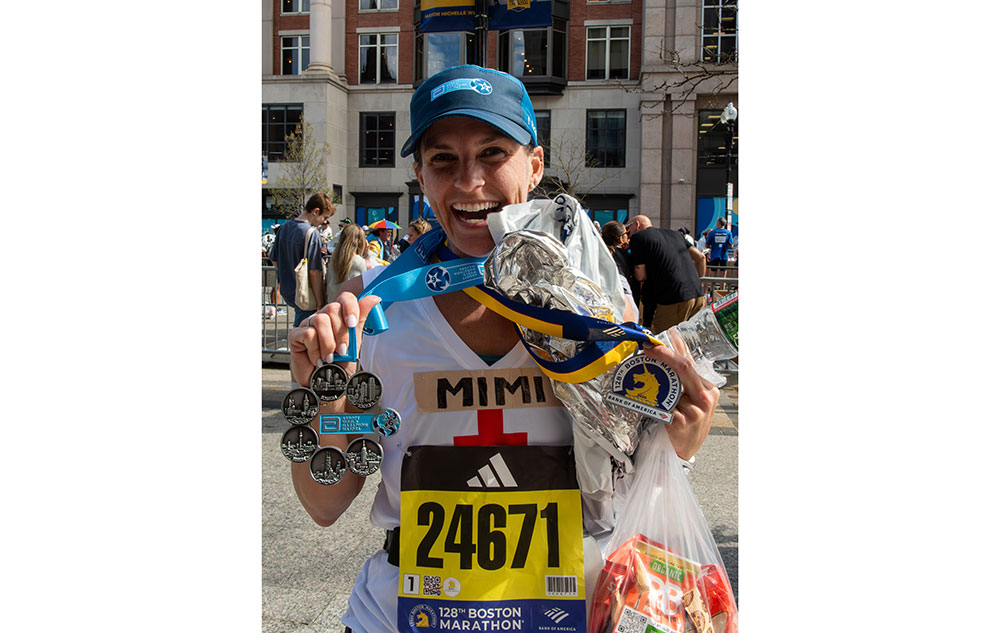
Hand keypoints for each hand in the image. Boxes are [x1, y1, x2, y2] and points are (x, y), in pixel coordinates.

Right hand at [288, 292, 381, 386]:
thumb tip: (374, 298)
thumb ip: (361, 320)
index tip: (352, 323)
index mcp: (338, 317)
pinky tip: (317, 360)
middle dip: (341, 333)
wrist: (326, 386)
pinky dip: (316, 350)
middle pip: (332, 309)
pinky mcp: (295, 335)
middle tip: (342, 351)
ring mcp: (308, 325)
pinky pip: (308, 334)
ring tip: (330, 358)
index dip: (350, 307)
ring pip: (320, 320)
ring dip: (329, 343)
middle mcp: (322, 317)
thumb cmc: (340, 365)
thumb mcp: (354, 343)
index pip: (345, 298)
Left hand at [641, 330, 719, 459]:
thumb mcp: (691, 398)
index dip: (676, 347)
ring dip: (657, 385)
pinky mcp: (683, 422)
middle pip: (684, 368)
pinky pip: (664, 407)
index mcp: (708, 389)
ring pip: (671, 388)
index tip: (664, 335)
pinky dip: (656, 405)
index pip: (691, 362)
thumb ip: (684, 378)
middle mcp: (706, 398)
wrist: (685, 450)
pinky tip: (655, 407)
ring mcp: (696, 411)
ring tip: (644, 382)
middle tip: (648, 348)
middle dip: (664, 355)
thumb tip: (673, 346)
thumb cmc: (687, 420)